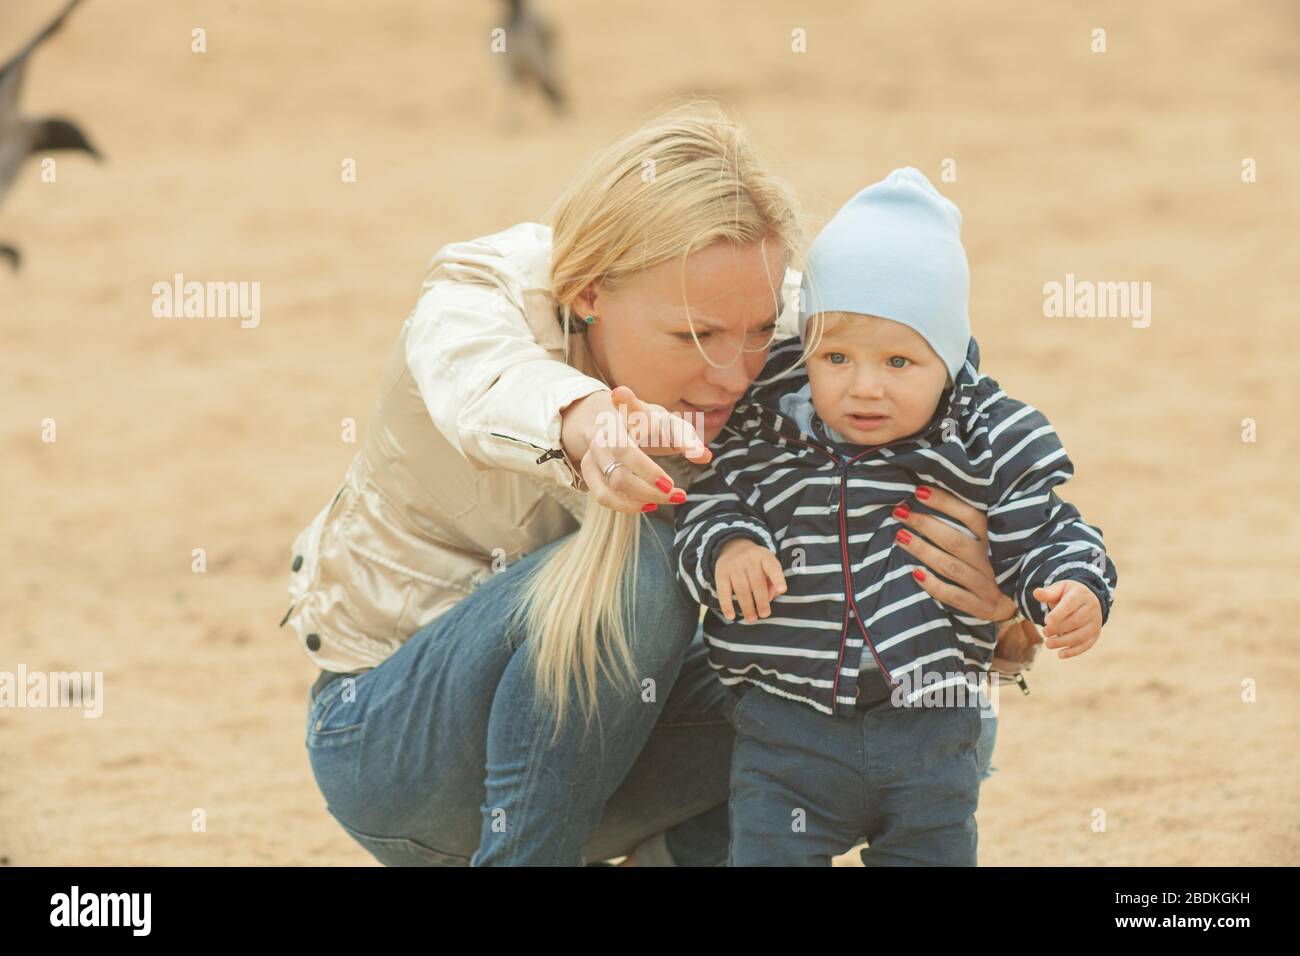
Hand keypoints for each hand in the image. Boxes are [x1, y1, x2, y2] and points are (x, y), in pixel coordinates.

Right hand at [559, 385, 711, 514]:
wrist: (617, 429)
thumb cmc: (652, 429)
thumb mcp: (671, 427)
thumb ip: (688, 439)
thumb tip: (704, 456)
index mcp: (632, 413)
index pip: (628, 404)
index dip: (624, 399)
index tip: (619, 393)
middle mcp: (608, 429)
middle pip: (624, 450)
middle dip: (650, 473)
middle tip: (676, 490)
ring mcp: (595, 450)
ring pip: (617, 479)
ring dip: (647, 495)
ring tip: (674, 498)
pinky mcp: (588, 469)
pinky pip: (604, 495)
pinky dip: (628, 506)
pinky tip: (650, 506)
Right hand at [715, 537, 786, 623]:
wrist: (733, 547)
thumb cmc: (757, 564)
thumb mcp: (768, 566)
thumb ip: (773, 581)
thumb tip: (772, 596)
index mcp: (765, 557)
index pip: (773, 567)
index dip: (778, 579)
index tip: (782, 590)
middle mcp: (749, 559)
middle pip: (756, 582)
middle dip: (761, 601)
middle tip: (764, 615)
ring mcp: (734, 566)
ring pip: (741, 589)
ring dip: (747, 606)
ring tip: (751, 619)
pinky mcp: (721, 573)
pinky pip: (723, 591)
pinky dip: (727, 605)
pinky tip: (731, 616)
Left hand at [893, 484, 1018, 621]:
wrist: (1013, 605)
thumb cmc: (991, 566)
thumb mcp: (986, 542)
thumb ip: (966, 523)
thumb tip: (929, 494)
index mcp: (996, 541)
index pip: (972, 517)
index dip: (946, 503)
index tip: (919, 492)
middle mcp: (993, 562)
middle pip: (956, 541)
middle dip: (925, 524)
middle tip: (900, 512)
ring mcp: (988, 587)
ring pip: (950, 567)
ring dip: (923, 550)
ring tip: (900, 536)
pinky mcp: (982, 608)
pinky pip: (953, 596)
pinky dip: (932, 584)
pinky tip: (914, 572)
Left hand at [1033, 580, 1102, 658]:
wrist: (1086, 599)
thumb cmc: (1067, 594)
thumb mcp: (1058, 589)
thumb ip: (1048, 593)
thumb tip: (1036, 593)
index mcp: (1081, 594)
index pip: (1070, 604)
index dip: (1058, 614)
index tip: (1046, 621)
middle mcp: (1091, 608)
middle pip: (1075, 621)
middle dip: (1058, 629)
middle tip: (1044, 632)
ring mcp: (1096, 622)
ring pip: (1081, 635)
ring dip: (1064, 642)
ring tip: (1048, 643)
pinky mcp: (1095, 634)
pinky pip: (1086, 644)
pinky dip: (1074, 651)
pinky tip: (1060, 654)